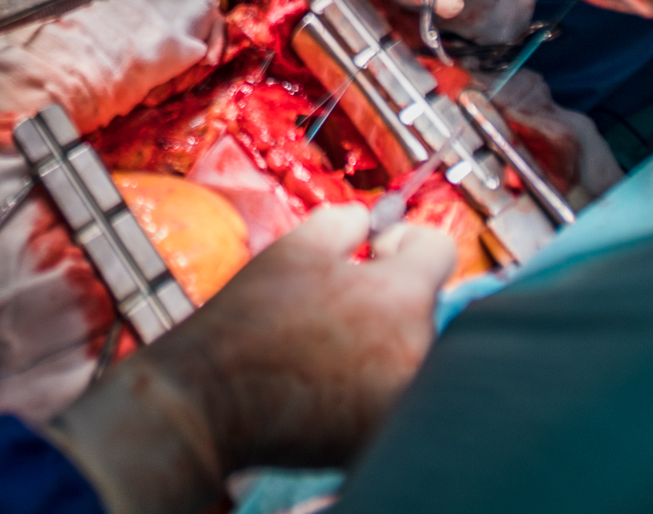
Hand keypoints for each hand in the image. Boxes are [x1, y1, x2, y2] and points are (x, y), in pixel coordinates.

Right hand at [47, 205, 453, 513]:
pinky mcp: (382, 431)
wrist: (213, 398)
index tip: (375, 249)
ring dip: (381, 336)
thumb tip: (368, 220)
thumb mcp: (296, 248)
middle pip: (425, 302)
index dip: (404, 240)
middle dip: (389, 292)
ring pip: (410, 348)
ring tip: (326, 337)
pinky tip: (325, 373)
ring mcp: (403, 398)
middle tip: (339, 295)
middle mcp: (417, 350)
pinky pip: (392, 390)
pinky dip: (369, 379)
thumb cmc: (250, 323)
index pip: (439, 249)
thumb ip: (345, 220)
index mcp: (401, 296)